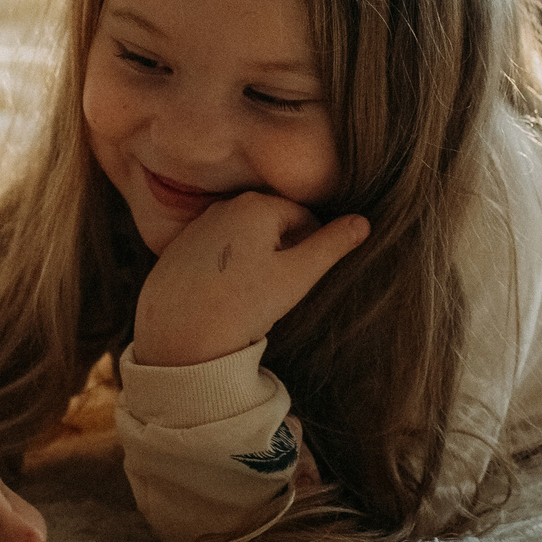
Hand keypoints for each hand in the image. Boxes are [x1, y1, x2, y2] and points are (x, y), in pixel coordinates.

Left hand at [130, 194, 370, 367]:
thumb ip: (332, 245)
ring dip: (256, 261)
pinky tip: (225, 297)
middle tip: (278, 290)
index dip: (312, 249)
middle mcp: (224, 206)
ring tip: (251, 296)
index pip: (304, 218)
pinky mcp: (178, 249)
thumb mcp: (297, 276)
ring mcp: (197, 227)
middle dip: (283, 253)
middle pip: (273, 225)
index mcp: (256, 205)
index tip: (302, 279)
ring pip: (244, 240)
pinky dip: (227, 270)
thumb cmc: (242, 305)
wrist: (177, 337)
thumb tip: (363, 222)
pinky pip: (217, 254)